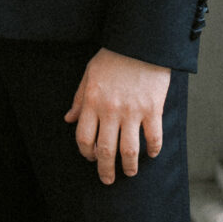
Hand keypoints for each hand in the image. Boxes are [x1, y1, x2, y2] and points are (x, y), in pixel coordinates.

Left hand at [65, 48, 170, 184]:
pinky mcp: (153, 109)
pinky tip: (151, 154)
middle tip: (108, 179)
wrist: (141, 43)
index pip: (84, 138)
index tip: (91, 158)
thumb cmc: (113, 57)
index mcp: (92, 102)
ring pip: (129, 150)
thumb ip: (79, 99)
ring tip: (129, 172)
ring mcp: (133, 111)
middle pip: (105, 150)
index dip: (86, 153)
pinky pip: (153, 137)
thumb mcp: (89, 75)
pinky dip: (153, 150)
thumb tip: (69, 119)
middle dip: (105, 170)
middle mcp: (111, 110)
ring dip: (129, 166)